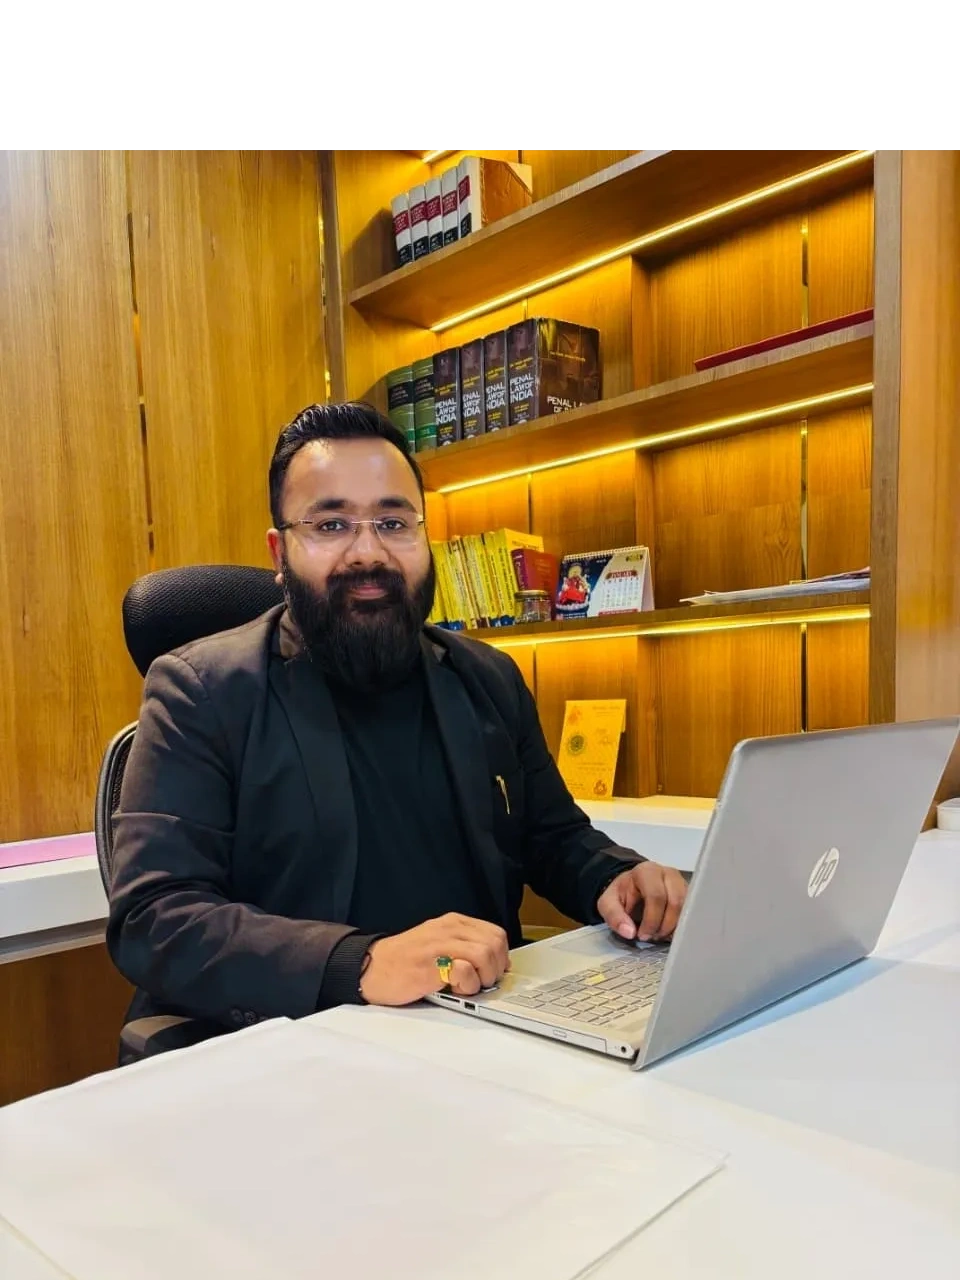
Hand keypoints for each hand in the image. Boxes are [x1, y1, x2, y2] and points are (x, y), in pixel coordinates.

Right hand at [359, 913, 510, 1006]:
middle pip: (495, 943)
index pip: (495, 933)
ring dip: (483, 977)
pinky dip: (467, 985)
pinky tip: (454, 989)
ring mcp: (439, 945)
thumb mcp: (438, 942)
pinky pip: (465, 970)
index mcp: (453, 922)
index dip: (501, 956)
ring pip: (484, 954)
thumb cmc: (404, 961)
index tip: (493, 971)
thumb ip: (463, 946)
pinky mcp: (431, 965)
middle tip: (481, 982)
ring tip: (467, 986)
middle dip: (495, 968)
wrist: (371, 967)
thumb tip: (494, 963)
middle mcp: (448, 929)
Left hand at [596, 862, 688, 942]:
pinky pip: (691, 911)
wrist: (631, 886)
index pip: (656, 896)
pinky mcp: (688, 893)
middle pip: (675, 902)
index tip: (643, 935)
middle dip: (664, 926)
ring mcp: (681, 882)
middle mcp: (668, 874)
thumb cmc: (622, 894)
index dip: (652, 919)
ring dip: (675, 927)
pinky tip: (670, 932)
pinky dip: (681, 925)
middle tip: (653, 937)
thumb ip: (614, 916)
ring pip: (687, 908)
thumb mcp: (608, 903)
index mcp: (647, 872)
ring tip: (660, 935)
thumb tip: (629, 932)